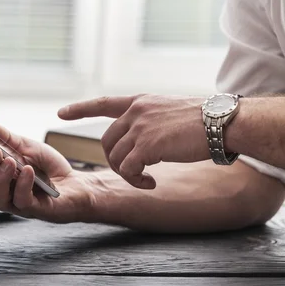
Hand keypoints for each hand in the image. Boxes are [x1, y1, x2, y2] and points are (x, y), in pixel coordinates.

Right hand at [0, 122, 97, 222]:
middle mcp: (4, 189)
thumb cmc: (50, 169)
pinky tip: (28, 171)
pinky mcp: (34, 210)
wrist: (78, 187)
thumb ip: (8, 138)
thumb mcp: (29, 147)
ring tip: (8, 161)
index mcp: (0, 172)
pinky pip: (22, 201)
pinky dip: (23, 185)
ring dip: (0, 177)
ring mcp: (16, 202)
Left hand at [58, 94, 207, 188]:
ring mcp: (140, 127)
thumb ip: (150, 119)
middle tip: (133, 173)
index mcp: (140, 102)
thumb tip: (143, 136)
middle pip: (107, 140)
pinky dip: (136, 180)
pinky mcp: (147, 145)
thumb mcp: (170, 110)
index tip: (61, 112)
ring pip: (116, 157)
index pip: (103, 103)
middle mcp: (136, 112)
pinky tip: (150, 183)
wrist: (223, 122)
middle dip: (114, 160)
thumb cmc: (204, 120)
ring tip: (145, 180)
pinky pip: (129, 169)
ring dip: (128, 174)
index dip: (80, 108)